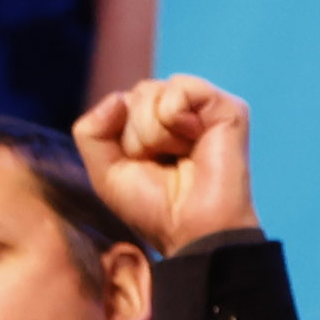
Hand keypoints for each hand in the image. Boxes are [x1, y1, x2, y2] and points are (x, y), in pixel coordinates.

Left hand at [71, 74, 258, 253]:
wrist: (193, 230)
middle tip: (164, 162)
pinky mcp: (229, 108)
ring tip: (181, 155)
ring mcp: (207, 108)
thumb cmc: (155, 208)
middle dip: (137, 134)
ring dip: (154, 131)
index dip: (122, 136)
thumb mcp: (105, 172)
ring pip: (153, 90)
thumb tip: (118, 97)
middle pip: (137, 93)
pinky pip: (179, 88)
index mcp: (159, 124)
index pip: (123, 101)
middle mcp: (184, 112)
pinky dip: (174, 118)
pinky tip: (194, 141)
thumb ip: (91, 131)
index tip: (145, 166)